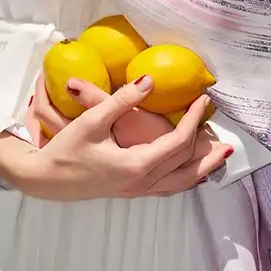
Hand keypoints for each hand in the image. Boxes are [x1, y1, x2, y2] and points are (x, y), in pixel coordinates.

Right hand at [0, 76, 231, 201]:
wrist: (45, 180)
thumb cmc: (66, 149)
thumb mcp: (92, 121)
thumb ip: (122, 100)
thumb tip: (149, 80)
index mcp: (136, 166)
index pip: (178, 143)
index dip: (194, 120)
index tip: (202, 100)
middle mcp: (142, 182)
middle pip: (187, 167)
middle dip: (207, 147)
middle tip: (225, 131)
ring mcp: (137, 190)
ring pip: (181, 183)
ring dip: (203, 168)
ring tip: (220, 156)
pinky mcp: (131, 190)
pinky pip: (169, 186)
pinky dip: (186, 177)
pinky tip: (191, 168)